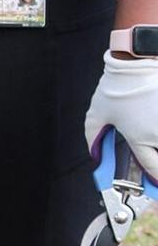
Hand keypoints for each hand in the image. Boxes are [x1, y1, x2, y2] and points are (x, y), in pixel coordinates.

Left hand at [85, 52, 157, 177]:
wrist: (136, 63)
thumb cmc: (117, 87)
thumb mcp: (97, 114)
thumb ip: (93, 136)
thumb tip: (95, 153)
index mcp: (140, 138)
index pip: (153, 168)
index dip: (156, 179)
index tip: (157, 181)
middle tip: (155, 164)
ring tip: (150, 133)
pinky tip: (155, 118)